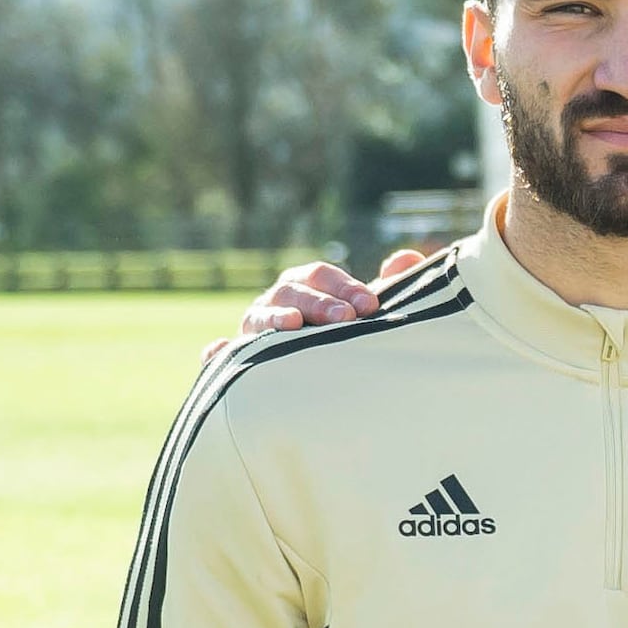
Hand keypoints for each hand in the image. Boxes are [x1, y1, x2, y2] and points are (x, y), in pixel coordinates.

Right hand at [204, 251, 418, 355]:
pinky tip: (217, 354)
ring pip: (259, 317)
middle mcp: (278, 301)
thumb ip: (385, 285)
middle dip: (319, 303)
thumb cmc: (339, 331)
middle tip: (345, 319)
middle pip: (292, 293)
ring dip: (274, 319)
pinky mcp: (238, 356)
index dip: (345, 287)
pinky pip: (224, 355)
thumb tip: (410, 258)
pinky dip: (219, 354)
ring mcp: (255, 328)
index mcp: (306, 285)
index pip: (321, 276)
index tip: (370, 305)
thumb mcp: (362, 309)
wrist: (314, 369)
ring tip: (292, 325)